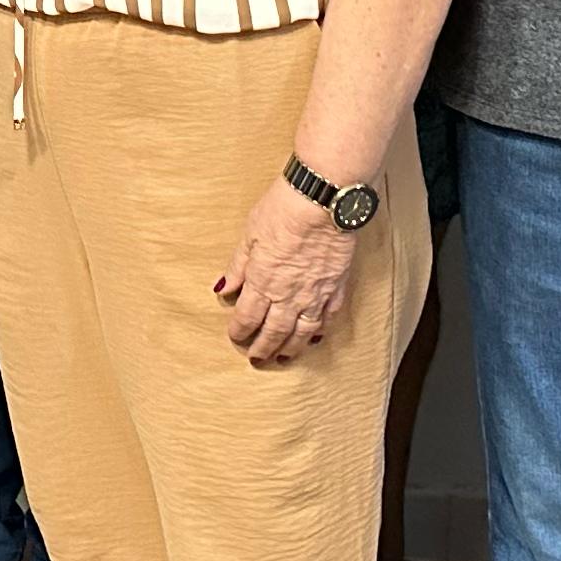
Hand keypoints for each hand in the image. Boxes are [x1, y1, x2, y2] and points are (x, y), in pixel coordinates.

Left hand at [215, 179, 356, 367]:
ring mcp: (315, 294)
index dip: (239, 331)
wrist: (323, 201)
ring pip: (302, 332)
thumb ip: (238, 267)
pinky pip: (328, 317)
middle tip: (256, 359)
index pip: (247, 317)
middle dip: (263, 348)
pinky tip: (317, 337)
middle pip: (273, 331)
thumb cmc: (283, 211)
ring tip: (284, 357)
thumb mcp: (250, 235)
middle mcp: (288, 295)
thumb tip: (223, 289)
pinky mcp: (337, 286)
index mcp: (263, 283)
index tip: (235, 337)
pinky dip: (321, 330)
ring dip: (291, 347)